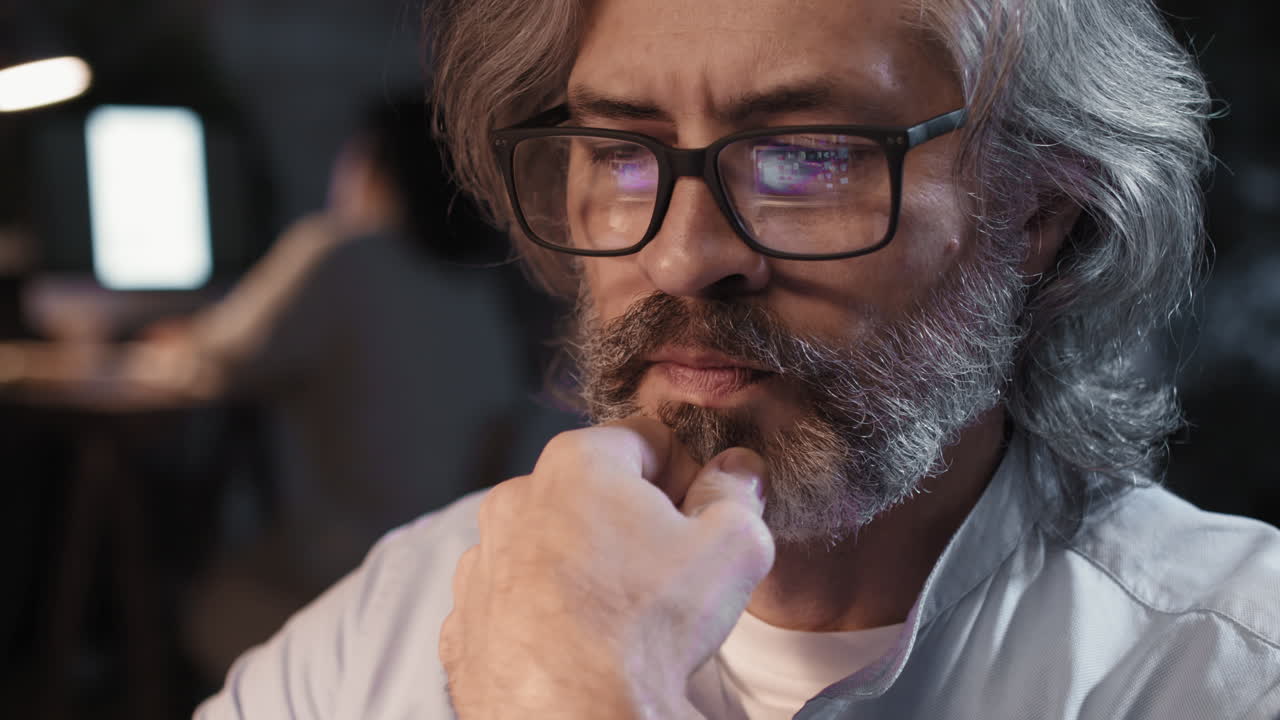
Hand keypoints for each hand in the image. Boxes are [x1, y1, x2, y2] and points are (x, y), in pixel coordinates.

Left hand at [440, 417, 774, 718]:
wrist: (573, 717)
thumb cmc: (646, 627)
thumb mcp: (731, 546)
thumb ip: (737, 493)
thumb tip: (737, 472)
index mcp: (577, 462)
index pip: (650, 441)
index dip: (688, 477)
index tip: (702, 518)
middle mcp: (517, 500)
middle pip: (595, 492)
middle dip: (634, 521)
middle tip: (669, 571)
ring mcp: (484, 562)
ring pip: (553, 546)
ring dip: (587, 566)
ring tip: (623, 616)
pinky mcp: (467, 621)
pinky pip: (518, 601)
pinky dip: (547, 613)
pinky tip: (581, 643)